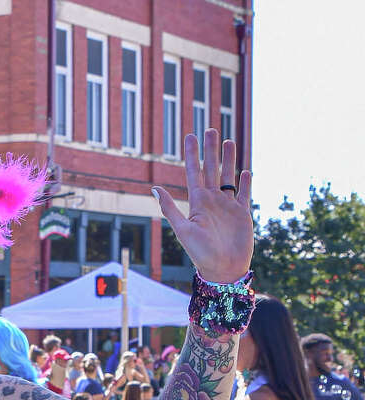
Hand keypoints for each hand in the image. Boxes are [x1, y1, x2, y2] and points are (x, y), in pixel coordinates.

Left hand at [154, 130, 252, 284]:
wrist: (223, 270)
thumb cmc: (200, 253)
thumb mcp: (183, 230)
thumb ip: (170, 208)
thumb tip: (154, 188)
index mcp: (197, 203)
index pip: (194, 172)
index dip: (192, 154)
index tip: (190, 136)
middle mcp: (212, 201)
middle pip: (211, 169)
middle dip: (211, 150)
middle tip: (210, 129)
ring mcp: (227, 207)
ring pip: (227, 177)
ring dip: (228, 160)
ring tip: (229, 141)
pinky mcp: (242, 214)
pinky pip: (244, 194)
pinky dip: (245, 182)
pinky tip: (245, 171)